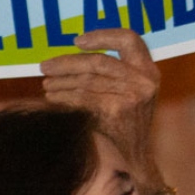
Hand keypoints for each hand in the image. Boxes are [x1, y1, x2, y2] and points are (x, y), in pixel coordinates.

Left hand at [40, 28, 163, 189]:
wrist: (135, 158)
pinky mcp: (116, 110)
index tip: (77, 41)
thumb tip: (74, 52)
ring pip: (87, 79)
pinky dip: (64, 96)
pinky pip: (83, 97)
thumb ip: (115, 72)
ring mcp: (131, 96)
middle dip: (67, 62)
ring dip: (61, 80)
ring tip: (46, 83)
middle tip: (45, 65)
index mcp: (149, 71)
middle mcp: (144, 81)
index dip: (102, 36)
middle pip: (99, 60)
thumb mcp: (133, 92)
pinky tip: (52, 97)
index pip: (129, 39)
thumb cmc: (127, 123)